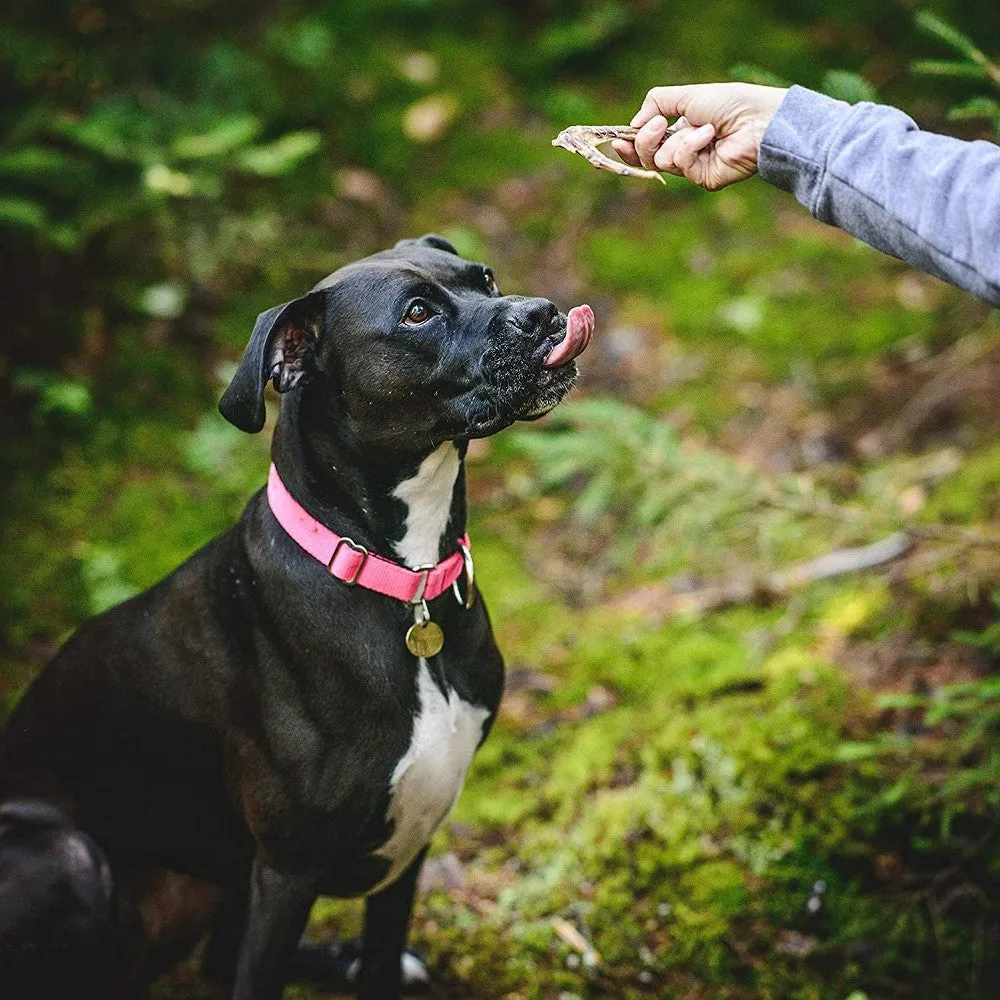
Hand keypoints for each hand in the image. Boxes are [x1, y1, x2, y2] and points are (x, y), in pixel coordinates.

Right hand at [613, 83, 787, 190]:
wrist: (757, 119)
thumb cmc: (729, 103)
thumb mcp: (687, 95)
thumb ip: (657, 102)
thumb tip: (633, 124)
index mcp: (681, 131)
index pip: (648, 144)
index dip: (631, 144)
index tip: (618, 140)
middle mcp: (685, 151)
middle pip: (647, 157)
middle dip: (645, 141)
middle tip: (657, 126)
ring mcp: (694, 168)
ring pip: (662, 161)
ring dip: (679, 140)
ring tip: (705, 128)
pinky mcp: (703, 180)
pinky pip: (681, 165)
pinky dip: (691, 147)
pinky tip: (710, 137)